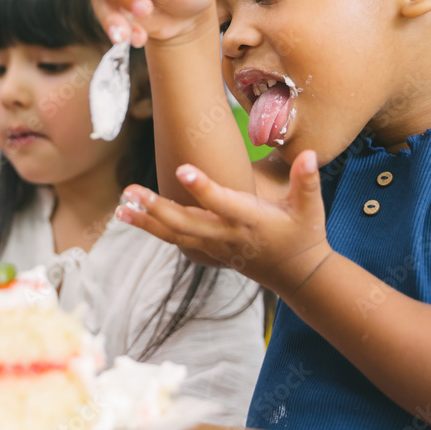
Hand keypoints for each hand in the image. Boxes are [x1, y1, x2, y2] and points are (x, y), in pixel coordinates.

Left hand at [115, 150, 332, 294]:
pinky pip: (176, 240)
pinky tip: (130, 216)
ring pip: (175, 235)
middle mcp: (228, 234)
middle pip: (187, 223)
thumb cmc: (305, 233)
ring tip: (120, 208)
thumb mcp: (310, 207)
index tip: (182, 169)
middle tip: (130, 191)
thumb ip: (307, 181)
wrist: (299, 275)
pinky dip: (153, 229)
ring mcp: (216, 246)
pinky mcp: (209, 250)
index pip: (223, 202)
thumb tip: (310, 154)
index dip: (203, 187)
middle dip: (157, 208)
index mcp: (252, 219)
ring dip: (146, 222)